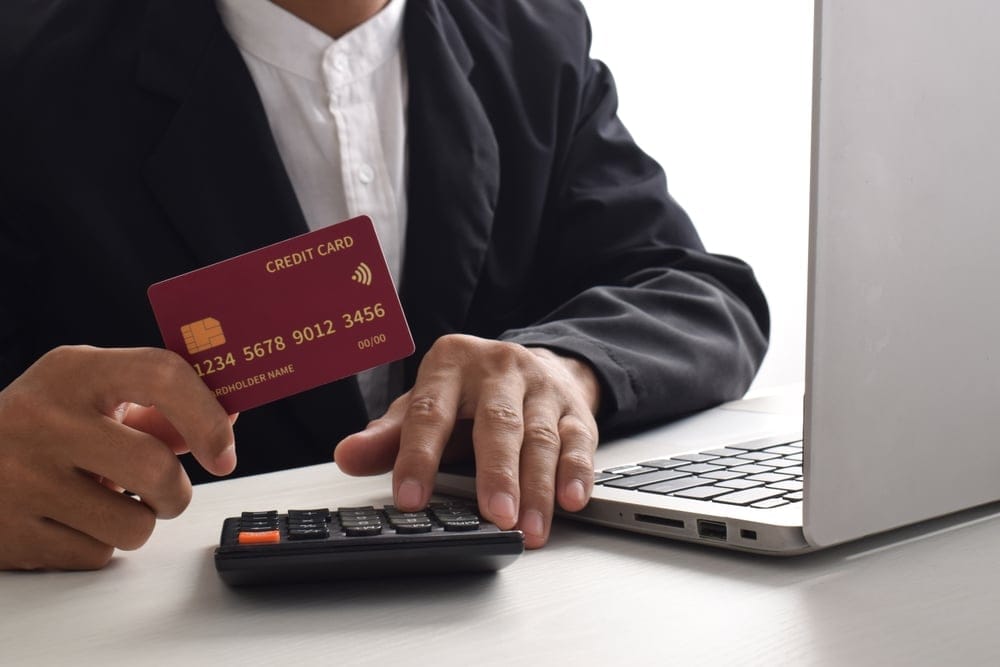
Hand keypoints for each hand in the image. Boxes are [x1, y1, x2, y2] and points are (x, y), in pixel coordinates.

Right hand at [0, 346, 235, 569]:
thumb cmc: (42, 421)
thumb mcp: (91, 392)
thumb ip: (158, 405)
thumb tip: (227, 421)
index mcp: (74, 372)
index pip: (161, 375)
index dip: (207, 417)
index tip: (225, 454)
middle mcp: (43, 419)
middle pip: (154, 468)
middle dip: (175, 492)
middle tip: (164, 491)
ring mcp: (20, 479)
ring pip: (133, 525)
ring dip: (137, 521)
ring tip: (106, 500)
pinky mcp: (10, 534)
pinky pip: (97, 555)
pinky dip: (98, 543)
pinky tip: (71, 518)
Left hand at [334, 334, 600, 547]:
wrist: (534, 365)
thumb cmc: (470, 395)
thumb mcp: (425, 405)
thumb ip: (388, 436)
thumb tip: (348, 456)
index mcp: (451, 364)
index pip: (431, 412)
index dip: (419, 457)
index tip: (410, 499)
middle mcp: (499, 368)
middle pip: (497, 423)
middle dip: (496, 474)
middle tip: (494, 517)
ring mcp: (541, 388)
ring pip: (540, 438)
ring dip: (536, 487)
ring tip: (528, 528)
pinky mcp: (575, 410)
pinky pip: (579, 442)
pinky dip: (576, 473)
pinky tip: (570, 500)